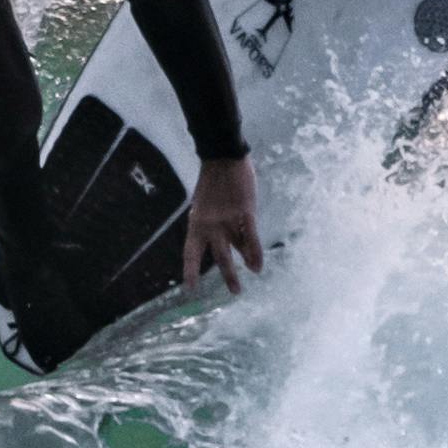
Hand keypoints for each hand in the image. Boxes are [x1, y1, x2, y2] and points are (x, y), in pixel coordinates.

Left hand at [179, 155, 263, 295]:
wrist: (223, 156)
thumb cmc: (214, 179)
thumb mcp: (205, 203)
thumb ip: (213, 222)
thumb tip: (228, 240)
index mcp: (197, 222)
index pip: (191, 252)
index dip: (190, 271)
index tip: (190, 289)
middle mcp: (211, 225)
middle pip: (219, 257)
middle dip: (228, 276)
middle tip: (236, 292)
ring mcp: (228, 220)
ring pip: (235, 251)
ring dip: (243, 267)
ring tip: (251, 279)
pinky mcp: (245, 213)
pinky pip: (251, 238)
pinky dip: (255, 253)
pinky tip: (258, 266)